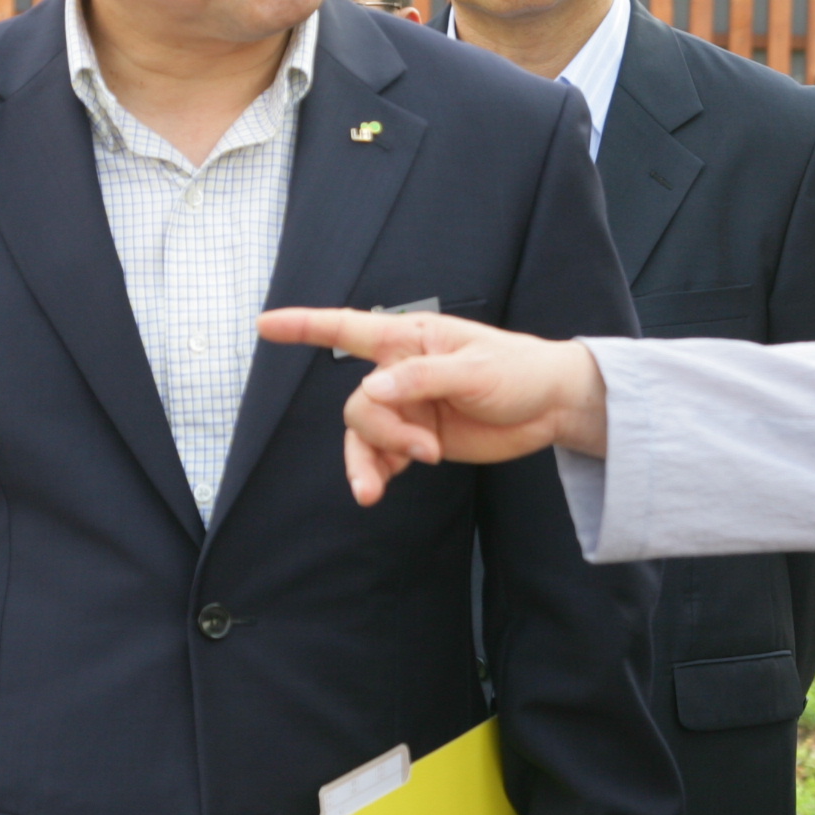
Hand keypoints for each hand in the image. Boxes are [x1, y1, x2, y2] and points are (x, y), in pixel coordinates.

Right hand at [255, 309, 606, 503]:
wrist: (550, 408)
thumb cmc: (518, 372)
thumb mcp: (476, 371)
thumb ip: (423, 380)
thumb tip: (373, 390)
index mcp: (411, 340)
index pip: (348, 328)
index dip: (305, 326)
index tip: (264, 326)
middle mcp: (401, 373)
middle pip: (359, 405)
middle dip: (382, 433)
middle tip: (427, 450)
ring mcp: (407, 408)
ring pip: (363, 436)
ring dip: (371, 460)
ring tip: (388, 484)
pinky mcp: (417, 439)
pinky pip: (380, 458)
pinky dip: (377, 473)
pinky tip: (381, 489)